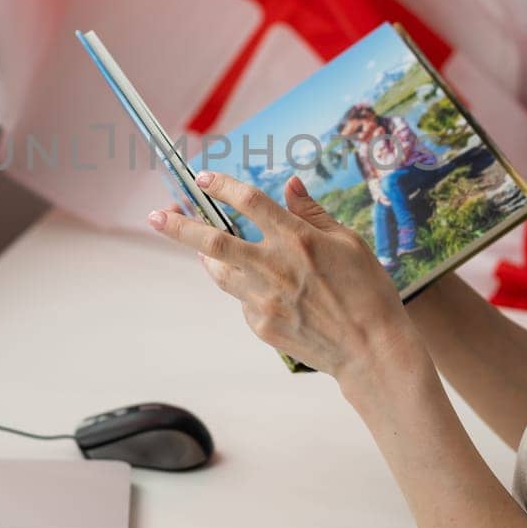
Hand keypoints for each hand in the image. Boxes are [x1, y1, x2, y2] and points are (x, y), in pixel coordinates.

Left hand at [147, 171, 428, 389]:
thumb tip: (288, 184)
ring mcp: (264, 300)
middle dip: (179, 226)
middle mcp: (274, 268)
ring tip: (199, 246)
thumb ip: (311, 212)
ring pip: (219, 273)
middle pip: (213, 241)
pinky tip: (265, 289)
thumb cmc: (368, 291)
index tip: (204, 177)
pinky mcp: (261, 326)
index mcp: (297, 240)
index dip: (224, 187)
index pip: (250, 202)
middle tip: (155, 216)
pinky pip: (242, 300)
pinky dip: (244, 288)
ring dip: (205, 257)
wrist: (371, 350)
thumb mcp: (348, 241)